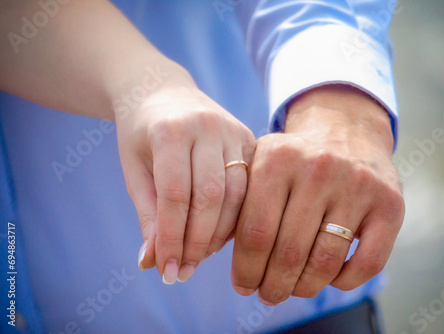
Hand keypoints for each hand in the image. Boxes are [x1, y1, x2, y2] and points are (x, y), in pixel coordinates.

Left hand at [116, 77, 254, 283]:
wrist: (162, 91)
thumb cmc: (142, 134)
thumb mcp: (134, 169)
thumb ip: (147, 213)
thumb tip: (153, 262)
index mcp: (170, 130)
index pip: (175, 195)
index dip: (171, 239)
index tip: (166, 272)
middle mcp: (207, 126)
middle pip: (211, 197)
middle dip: (197, 242)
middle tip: (183, 272)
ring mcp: (233, 130)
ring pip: (237, 194)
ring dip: (219, 234)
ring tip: (199, 257)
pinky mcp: (251, 138)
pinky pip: (250, 186)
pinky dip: (236, 216)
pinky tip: (220, 235)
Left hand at [231, 85, 404, 304]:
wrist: (346, 130)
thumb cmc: (296, 159)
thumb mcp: (262, 163)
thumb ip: (240, 202)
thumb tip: (216, 253)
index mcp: (278, 159)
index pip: (255, 233)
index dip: (245, 270)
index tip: (242, 286)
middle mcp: (319, 168)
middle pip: (288, 252)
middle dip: (272, 286)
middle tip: (267, 295)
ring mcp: (358, 185)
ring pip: (324, 262)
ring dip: (304, 288)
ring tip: (292, 290)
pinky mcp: (390, 204)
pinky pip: (366, 264)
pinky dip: (343, 282)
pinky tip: (328, 279)